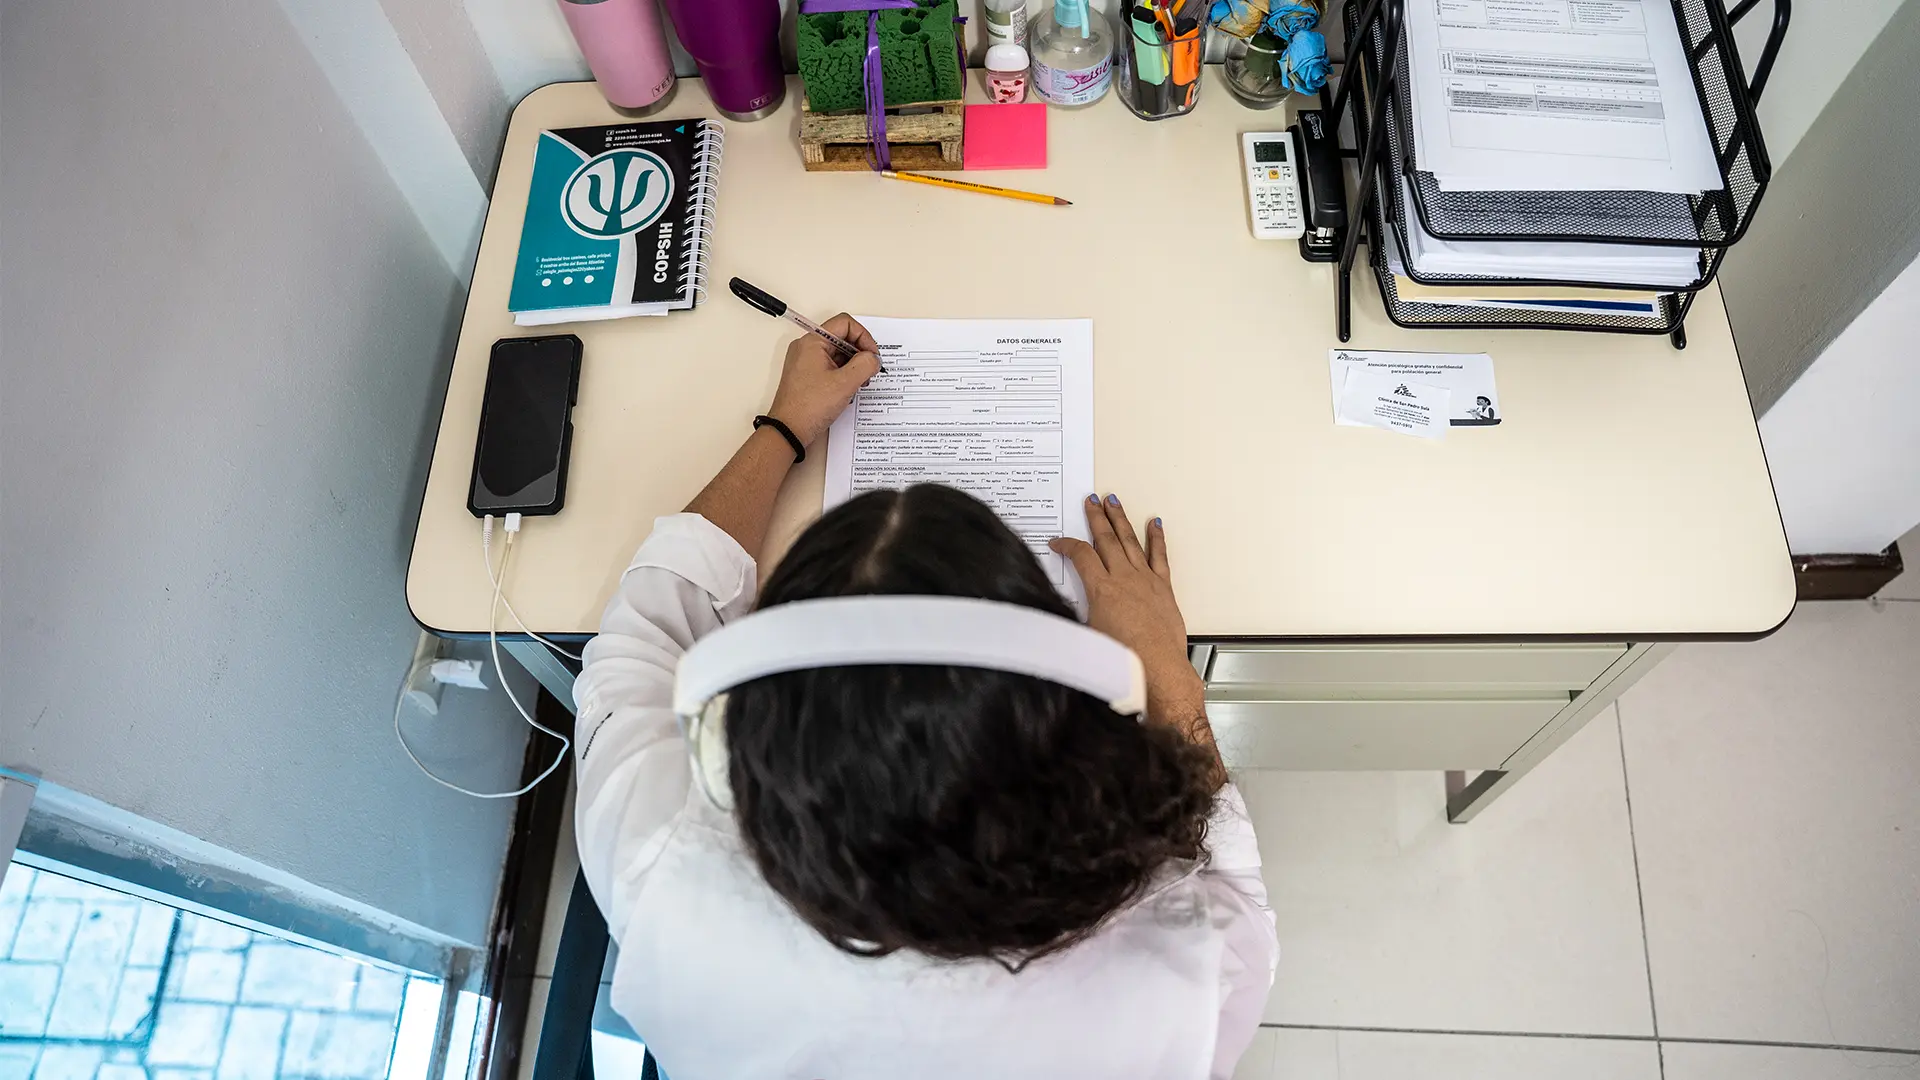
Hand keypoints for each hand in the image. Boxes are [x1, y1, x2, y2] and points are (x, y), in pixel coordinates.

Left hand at [766, 314, 881, 447]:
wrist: (789, 430)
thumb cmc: (808, 407)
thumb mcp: (845, 383)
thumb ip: (865, 365)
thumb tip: (874, 358)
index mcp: (813, 342)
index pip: (845, 324)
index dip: (864, 337)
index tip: (872, 355)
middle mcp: (807, 348)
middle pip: (842, 338)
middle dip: (859, 353)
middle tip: (868, 371)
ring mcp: (806, 361)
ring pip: (838, 353)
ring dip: (853, 366)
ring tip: (859, 383)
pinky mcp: (807, 375)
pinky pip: (831, 366)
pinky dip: (844, 374)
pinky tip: (849, 390)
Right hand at [1049, 495, 1206, 727]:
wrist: (1157, 671)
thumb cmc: (1122, 661)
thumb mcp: (1085, 638)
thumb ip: (1071, 618)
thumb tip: (1056, 612)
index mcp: (1101, 589)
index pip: (1080, 556)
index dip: (1066, 545)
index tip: (1057, 542)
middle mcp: (1124, 579)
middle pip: (1106, 539)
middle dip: (1096, 518)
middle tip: (1090, 500)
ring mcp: (1145, 580)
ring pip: (1130, 541)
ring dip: (1121, 520)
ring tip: (1114, 501)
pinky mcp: (1163, 588)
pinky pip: (1159, 556)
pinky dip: (1156, 538)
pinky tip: (1155, 524)